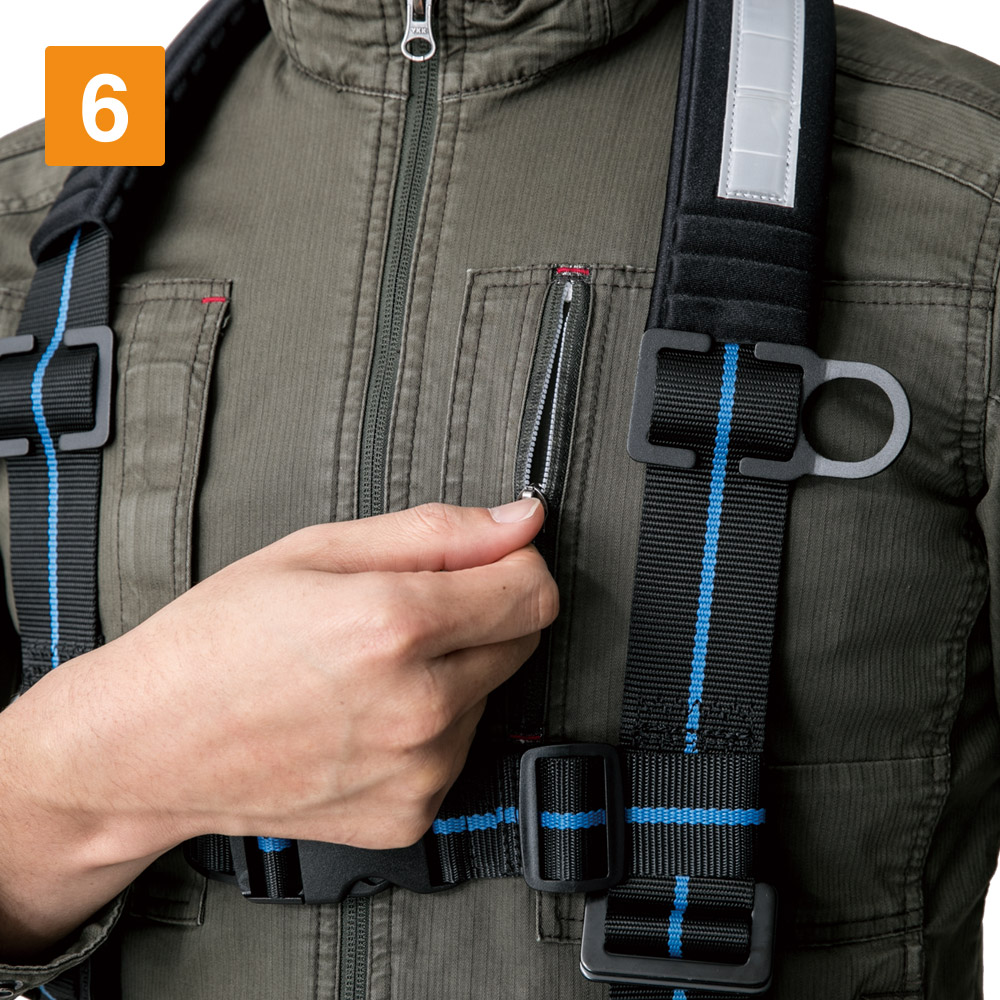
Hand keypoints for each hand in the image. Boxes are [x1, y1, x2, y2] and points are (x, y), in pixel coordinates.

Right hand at [0, 498, 554, 954]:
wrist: (152, 744)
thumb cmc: (218, 640)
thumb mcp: (317, 550)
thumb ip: (436, 532)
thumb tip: (521, 521)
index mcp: (394, 625)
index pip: (533, 590)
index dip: (512, 565)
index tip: (485, 562)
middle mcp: (417, 707)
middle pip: (522, 640)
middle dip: (480, 615)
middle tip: (401, 613)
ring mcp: (417, 770)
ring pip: (491, 694)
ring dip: (453, 673)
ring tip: (367, 669)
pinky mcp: (409, 813)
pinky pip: (458, 749)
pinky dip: (429, 728)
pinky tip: (365, 717)